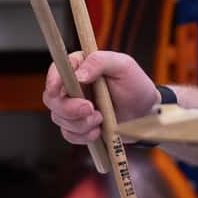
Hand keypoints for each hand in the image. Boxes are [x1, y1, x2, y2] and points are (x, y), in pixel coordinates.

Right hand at [42, 50, 158, 149]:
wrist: (145, 113)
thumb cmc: (135, 85)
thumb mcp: (123, 66)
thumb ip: (100, 62)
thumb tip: (78, 74)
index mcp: (81, 66)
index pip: (57, 69)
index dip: (53, 80)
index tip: (57, 90)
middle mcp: (73, 86)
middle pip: (52, 98)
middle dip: (69, 108)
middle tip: (91, 109)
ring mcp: (73, 107)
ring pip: (59, 118)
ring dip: (80, 123)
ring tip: (102, 119)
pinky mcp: (78, 125)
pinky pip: (69, 134)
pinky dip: (83, 135)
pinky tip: (98, 131)